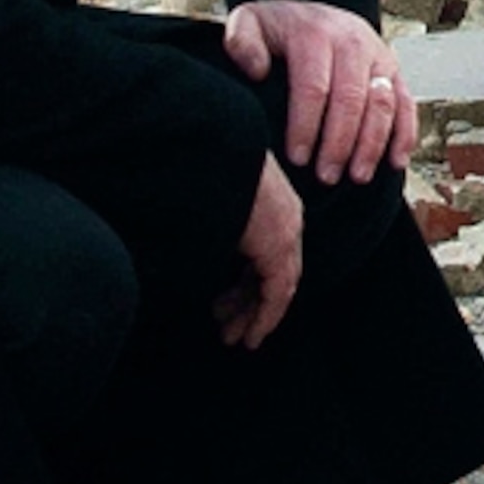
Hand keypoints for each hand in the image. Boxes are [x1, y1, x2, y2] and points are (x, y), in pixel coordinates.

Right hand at [214, 154, 303, 348]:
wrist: (208, 146)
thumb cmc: (199, 165)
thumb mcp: (210, 194)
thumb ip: (214, 221)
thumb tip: (198, 243)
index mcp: (272, 201)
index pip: (267, 252)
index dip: (246, 282)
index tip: (224, 302)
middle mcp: (285, 217)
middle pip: (273, 271)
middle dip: (247, 302)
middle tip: (227, 326)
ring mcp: (285, 231)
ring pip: (277, 287)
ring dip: (253, 316)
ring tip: (232, 337)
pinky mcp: (278, 246)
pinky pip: (277, 293)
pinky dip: (265, 318)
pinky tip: (250, 336)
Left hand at [223, 0, 413, 183]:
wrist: (310, 13)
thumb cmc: (278, 29)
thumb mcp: (249, 23)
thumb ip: (241, 40)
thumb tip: (256, 70)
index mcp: (315, 33)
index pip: (314, 86)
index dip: (306, 126)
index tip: (297, 158)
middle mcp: (352, 41)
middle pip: (352, 99)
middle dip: (340, 143)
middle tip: (326, 176)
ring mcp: (378, 56)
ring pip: (384, 104)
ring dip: (372, 144)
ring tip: (357, 175)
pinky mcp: (394, 71)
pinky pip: (407, 104)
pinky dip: (405, 134)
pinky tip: (395, 162)